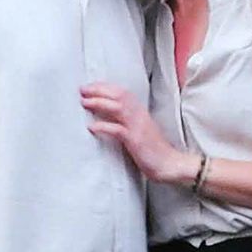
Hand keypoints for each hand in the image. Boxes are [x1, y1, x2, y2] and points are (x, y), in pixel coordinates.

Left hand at [78, 82, 194, 186]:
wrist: (169, 164)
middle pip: (119, 94)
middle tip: (82, 90)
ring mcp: (138, 127)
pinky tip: (92, 127)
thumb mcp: (141, 129)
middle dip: (99, 90)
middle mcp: (139, 115)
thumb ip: (128, 120)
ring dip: (99, 103)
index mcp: (140, 111)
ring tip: (84, 102)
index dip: (105, 87)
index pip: (122, 92)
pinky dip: (103, 126)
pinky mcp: (135, 140)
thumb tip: (109, 115)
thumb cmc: (154, 149)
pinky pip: (117, 130)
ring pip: (118, 107)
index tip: (90, 86)